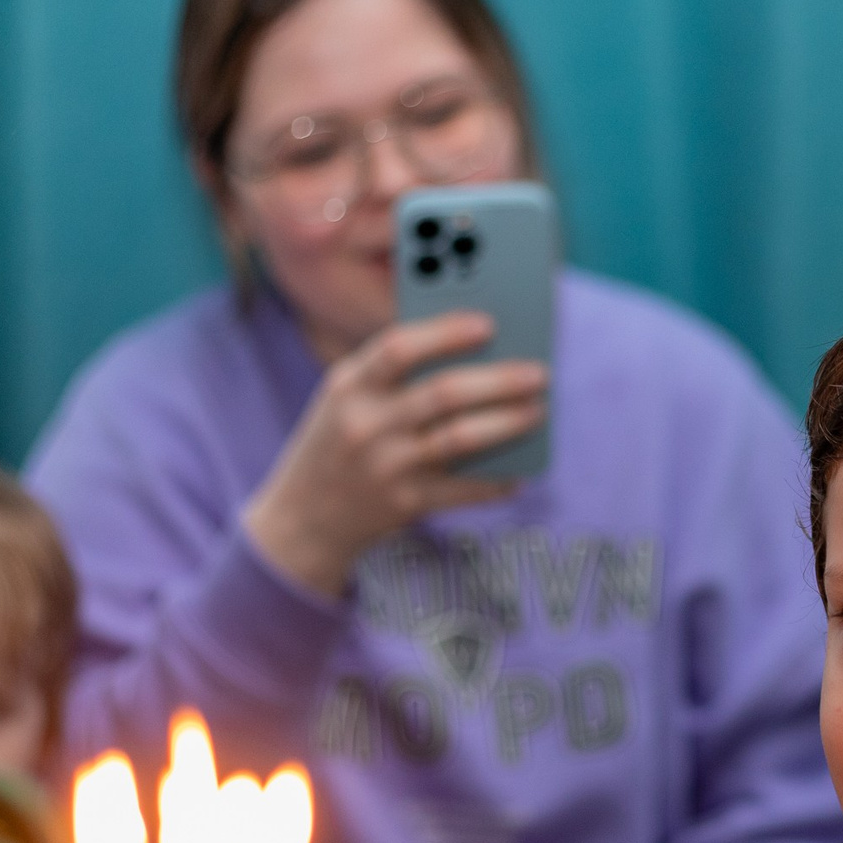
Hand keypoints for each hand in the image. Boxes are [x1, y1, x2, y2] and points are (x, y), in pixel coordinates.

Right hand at [241, 310, 548, 596]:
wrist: (304, 518)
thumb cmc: (339, 443)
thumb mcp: (346, 400)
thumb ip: (394, 374)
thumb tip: (477, 353)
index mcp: (349, 386)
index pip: (398, 348)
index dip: (446, 333)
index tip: (488, 324)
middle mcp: (365, 424)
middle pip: (444, 393)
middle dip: (499, 381)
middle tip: (539, 373)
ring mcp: (386, 466)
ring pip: (460, 438)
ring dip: (508, 423)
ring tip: (538, 411)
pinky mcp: (405, 504)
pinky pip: (464, 489)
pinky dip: (496, 481)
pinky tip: (520, 473)